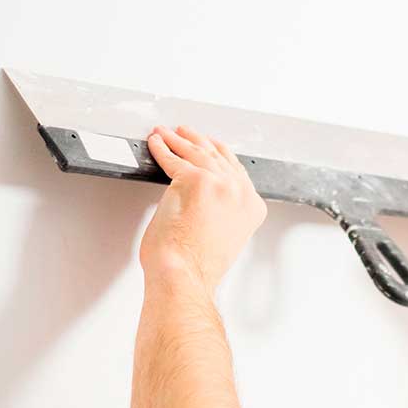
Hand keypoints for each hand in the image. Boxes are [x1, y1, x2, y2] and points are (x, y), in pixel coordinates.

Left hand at [139, 124, 267, 296]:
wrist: (186, 274)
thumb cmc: (199, 265)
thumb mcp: (225, 236)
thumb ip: (224, 212)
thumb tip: (207, 200)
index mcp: (251, 208)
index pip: (237, 171)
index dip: (219, 155)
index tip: (210, 147)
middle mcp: (239, 192)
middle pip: (216, 156)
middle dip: (198, 141)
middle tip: (186, 133)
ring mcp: (218, 183)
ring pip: (194, 152)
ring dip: (177, 140)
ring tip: (166, 134)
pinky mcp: (192, 179)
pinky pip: (172, 157)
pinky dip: (161, 148)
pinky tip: (156, 144)